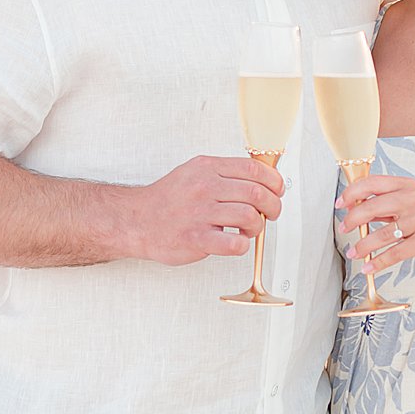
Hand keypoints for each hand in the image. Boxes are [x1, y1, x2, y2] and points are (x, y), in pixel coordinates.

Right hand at [139, 154, 282, 265]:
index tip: (277, 191)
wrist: (136, 220)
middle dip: (272, 206)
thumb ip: (224, 174)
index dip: (274, 181)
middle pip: (256, 192)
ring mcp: (200, 213)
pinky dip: (242, 245)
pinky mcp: (196, 238)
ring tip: (248, 229)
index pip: (253, 169)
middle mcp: (204, 187)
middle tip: (270, 214)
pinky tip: (235, 242)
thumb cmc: (168, 201)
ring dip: (257, 226)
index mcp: (207, 168)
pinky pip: (234, 243)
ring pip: (249, 216)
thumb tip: (260, 179)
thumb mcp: (194, 173)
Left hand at [336, 174, 414, 275]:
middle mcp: (413, 200)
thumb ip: (388, 203)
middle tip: (344, 229)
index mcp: (407, 186)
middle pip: (371, 207)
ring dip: (363, 246)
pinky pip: (394, 254)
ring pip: (381, 235)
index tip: (340, 204)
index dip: (351, 193)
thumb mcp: (414, 201)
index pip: (372, 183)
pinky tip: (368, 267)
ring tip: (354, 253)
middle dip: (352, 220)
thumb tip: (357, 209)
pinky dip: (378, 263)